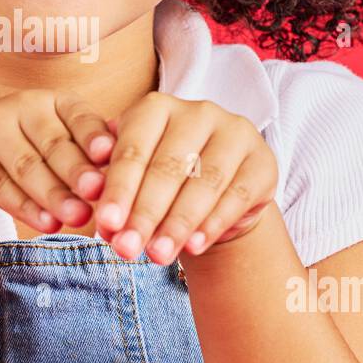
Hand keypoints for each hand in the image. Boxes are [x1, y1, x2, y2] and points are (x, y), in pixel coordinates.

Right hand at [0, 90, 113, 231]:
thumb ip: (85, 153)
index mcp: (50, 102)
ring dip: (54, 194)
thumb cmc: (17, 152)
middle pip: (54, 143)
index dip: (95, 135)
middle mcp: (20, 109)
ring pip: (27, 166)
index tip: (114, 155)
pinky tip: (46, 224)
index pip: (79, 116)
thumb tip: (134, 166)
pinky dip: (24, 207)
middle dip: (78, 171)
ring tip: (78, 217)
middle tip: (100, 193)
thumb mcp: (51, 145)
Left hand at [90, 96, 277, 262]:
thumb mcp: (133, 180)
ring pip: (204, 183)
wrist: (214, 196)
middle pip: (168, 167)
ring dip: (178, 224)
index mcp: (157, 107)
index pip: (133, 151)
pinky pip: (237, 196)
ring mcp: (235, 133)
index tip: (105, 225)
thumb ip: (114, 191)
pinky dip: (213, 224)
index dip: (118, 191)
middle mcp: (198, 112)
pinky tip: (194, 248)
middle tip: (127, 250)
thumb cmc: (162, 182)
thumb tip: (99, 213)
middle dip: (145, 214)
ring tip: (158, 256)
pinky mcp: (263, 161)